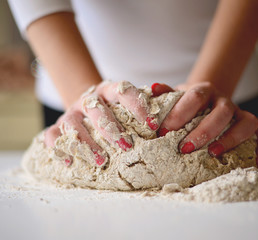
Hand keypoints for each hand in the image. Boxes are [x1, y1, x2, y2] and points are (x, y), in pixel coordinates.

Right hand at [44, 81, 158, 164]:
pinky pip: (52, 136)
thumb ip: (147, 102)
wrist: (88, 105)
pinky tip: (70, 163)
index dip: (137, 106)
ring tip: (101, 161)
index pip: (123, 91)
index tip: (152, 125)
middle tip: (127, 146)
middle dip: (112, 128)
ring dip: (87, 143)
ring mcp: (71, 112)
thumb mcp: (129, 103)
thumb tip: (165, 104)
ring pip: (74, 125)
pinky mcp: (58, 126)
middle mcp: (88, 99)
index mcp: (109, 90)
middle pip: (97, 109)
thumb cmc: (115, 109)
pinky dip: (59, 148)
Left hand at [152, 82, 257, 159]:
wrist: (206, 100)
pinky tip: (253, 163)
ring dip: (231, 139)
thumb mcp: (175, 96)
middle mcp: (224, 101)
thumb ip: (165, 94)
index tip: (164, 131)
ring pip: (247, 122)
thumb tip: (153, 88)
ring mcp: (238, 113)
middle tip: (185, 148)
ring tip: (213, 154)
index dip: (181, 113)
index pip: (196, 96)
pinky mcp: (248, 127)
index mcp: (204, 91)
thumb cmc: (187, 103)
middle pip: (222, 111)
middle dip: (204, 131)